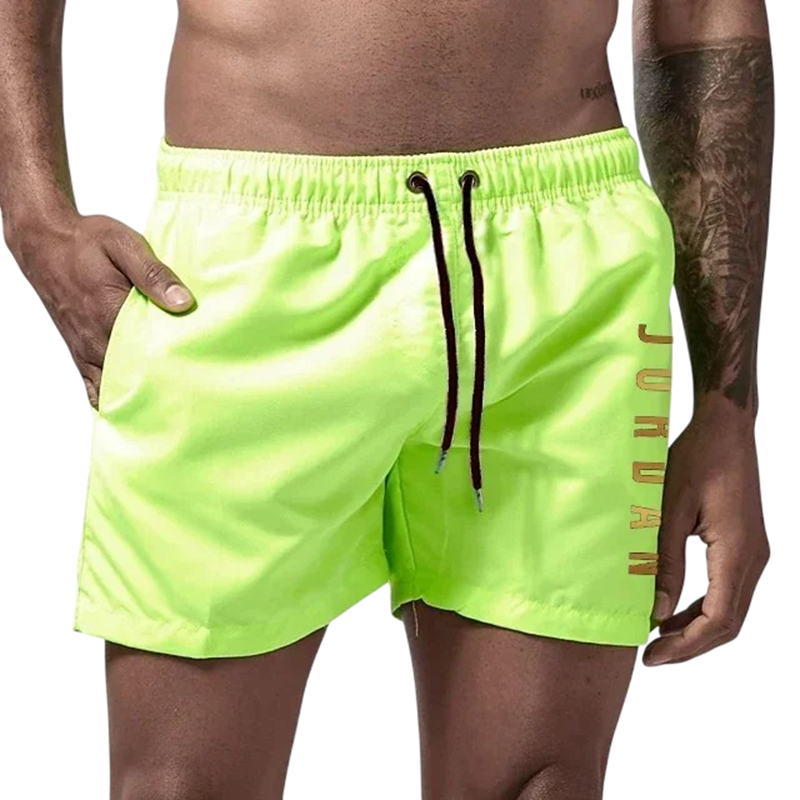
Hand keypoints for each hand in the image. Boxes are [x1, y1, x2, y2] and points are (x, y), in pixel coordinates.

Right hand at [6, 211, 193, 407]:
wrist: (44, 242)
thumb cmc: (85, 241)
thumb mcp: (124, 244)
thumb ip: (154, 274)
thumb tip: (183, 302)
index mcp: (110, 313)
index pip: (150, 355)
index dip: (176, 368)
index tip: (200, 376)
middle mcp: (95, 338)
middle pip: (135, 377)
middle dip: (164, 386)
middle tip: (193, 390)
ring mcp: (86, 349)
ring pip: (115, 387)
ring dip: (140, 393)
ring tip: (170, 398)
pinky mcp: (80, 352)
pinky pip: (94, 387)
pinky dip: (113, 397)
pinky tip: (134, 401)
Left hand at [643, 403, 769, 665]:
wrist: (725, 428)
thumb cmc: (694, 458)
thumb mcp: (668, 509)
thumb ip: (663, 561)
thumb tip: (657, 611)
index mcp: (736, 551)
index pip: (718, 619)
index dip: (686, 645)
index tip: (652, 656)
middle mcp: (754, 558)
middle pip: (728, 623)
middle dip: (690, 645)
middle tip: (651, 657)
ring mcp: (754, 553)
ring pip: (730, 609)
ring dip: (697, 629)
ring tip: (658, 638)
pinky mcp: (746, 545)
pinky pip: (729, 590)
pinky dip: (703, 607)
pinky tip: (674, 609)